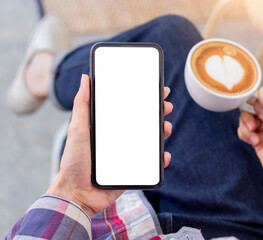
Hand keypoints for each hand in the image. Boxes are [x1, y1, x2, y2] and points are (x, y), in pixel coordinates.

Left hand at [47, 74, 173, 216]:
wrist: (76, 194)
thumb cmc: (73, 162)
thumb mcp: (77, 129)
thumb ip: (82, 105)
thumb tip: (85, 78)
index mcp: (109, 128)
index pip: (130, 109)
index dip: (144, 99)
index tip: (156, 90)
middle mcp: (121, 139)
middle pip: (144, 123)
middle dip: (158, 113)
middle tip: (166, 106)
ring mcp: (128, 155)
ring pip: (151, 141)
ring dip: (162, 133)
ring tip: (166, 128)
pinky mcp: (133, 170)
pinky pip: (151, 164)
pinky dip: (160, 159)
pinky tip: (164, 155)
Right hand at [238, 87, 262, 214]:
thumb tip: (262, 90)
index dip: (261, 102)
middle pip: (252, 106)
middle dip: (252, 114)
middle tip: (259, 124)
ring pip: (245, 118)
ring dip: (246, 126)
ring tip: (254, 135)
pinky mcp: (255, 140)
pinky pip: (242, 131)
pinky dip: (245, 135)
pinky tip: (254, 142)